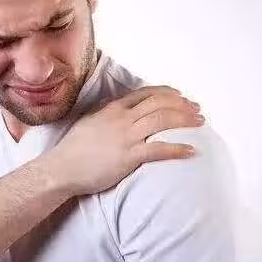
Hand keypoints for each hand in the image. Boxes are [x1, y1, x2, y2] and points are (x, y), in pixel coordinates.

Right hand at [42, 85, 203, 196]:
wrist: (61, 168)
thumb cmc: (73, 149)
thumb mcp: (90, 122)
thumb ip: (108, 114)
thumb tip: (121, 110)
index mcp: (113, 108)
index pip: (146, 93)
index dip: (168, 93)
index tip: (182, 97)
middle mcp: (122, 118)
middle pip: (160, 103)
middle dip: (183, 105)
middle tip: (197, 111)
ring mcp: (126, 137)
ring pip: (163, 120)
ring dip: (185, 120)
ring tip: (200, 124)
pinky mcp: (129, 157)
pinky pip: (159, 149)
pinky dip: (178, 148)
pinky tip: (192, 150)